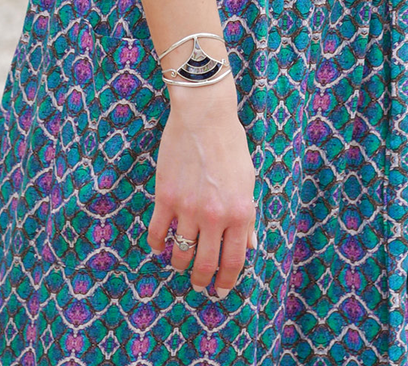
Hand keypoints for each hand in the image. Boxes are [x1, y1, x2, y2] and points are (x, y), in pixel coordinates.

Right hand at [147, 80, 257, 296]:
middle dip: (201, 281)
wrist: (205, 116)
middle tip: (198, 285)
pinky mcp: (165, 197)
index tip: (221, 291)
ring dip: (179, 264)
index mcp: (240, 212)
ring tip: (179, 264)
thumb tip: (250, 247)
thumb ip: (248, 217)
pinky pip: (157, 233)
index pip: (233, 261)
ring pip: (179, 253)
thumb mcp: (248, 181)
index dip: (227, 281)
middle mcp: (214, 215)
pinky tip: (160, 246)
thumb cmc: (230, 145)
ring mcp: (188, 207)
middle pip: (205, 264)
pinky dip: (157, 245)